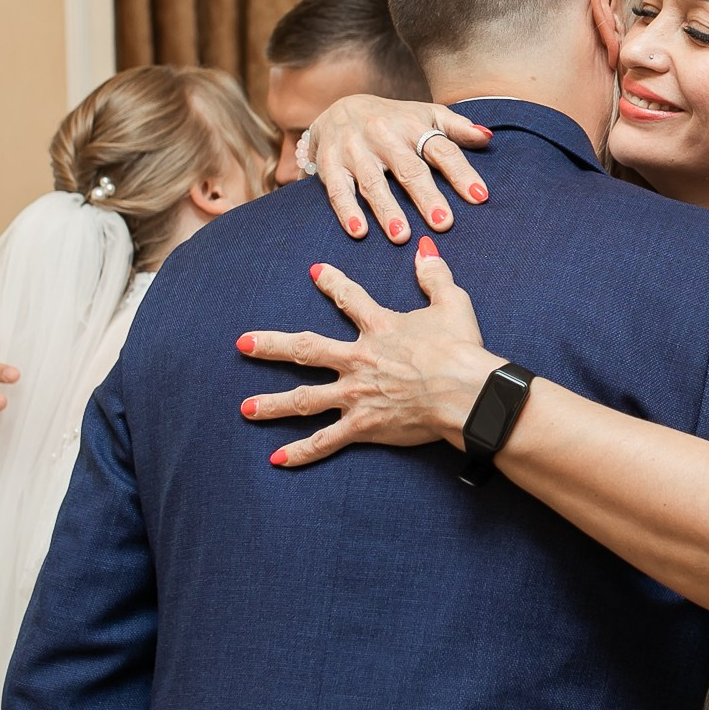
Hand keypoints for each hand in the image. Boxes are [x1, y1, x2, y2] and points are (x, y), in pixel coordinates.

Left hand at [236, 242, 497, 466]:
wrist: (465, 392)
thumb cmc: (462, 349)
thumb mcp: (452, 304)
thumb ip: (435, 276)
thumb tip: (425, 250)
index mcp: (379, 328)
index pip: (350, 298)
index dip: (332, 283)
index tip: (315, 271)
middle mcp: (358, 360)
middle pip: (306, 350)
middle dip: (272, 346)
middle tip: (243, 343)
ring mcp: (356, 395)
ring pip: (305, 399)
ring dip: (273, 403)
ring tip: (246, 409)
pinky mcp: (363, 425)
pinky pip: (326, 440)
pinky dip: (302, 452)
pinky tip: (277, 459)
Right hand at [299, 96, 492, 244]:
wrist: (340, 107)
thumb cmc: (394, 120)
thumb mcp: (426, 115)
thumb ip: (457, 128)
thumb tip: (487, 137)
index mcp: (413, 125)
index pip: (441, 150)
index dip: (461, 173)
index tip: (480, 197)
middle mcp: (384, 135)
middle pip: (408, 168)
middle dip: (426, 196)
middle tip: (442, 222)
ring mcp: (355, 149)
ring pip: (373, 182)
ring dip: (387, 210)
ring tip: (402, 235)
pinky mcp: (331, 163)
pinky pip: (338, 189)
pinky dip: (347, 211)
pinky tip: (359, 232)